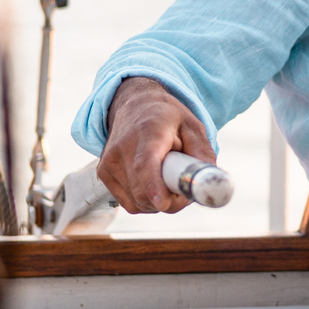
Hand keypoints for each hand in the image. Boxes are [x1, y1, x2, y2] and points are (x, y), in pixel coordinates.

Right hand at [98, 77, 213, 213]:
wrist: (135, 105)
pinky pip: (130, 203)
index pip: (145, 163)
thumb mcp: (194, 127)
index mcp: (150, 131)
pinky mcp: (103, 173)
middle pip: (143, 191)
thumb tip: (205, 186)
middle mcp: (123, 147)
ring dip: (158, 202)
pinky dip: (145, 201)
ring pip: (138, 202)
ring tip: (166, 176)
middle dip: (170, 200)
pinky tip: (152, 182)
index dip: (153, 185)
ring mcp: (109, 162)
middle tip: (184, 187)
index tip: (163, 203)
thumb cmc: (169, 118)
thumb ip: (202, 156)